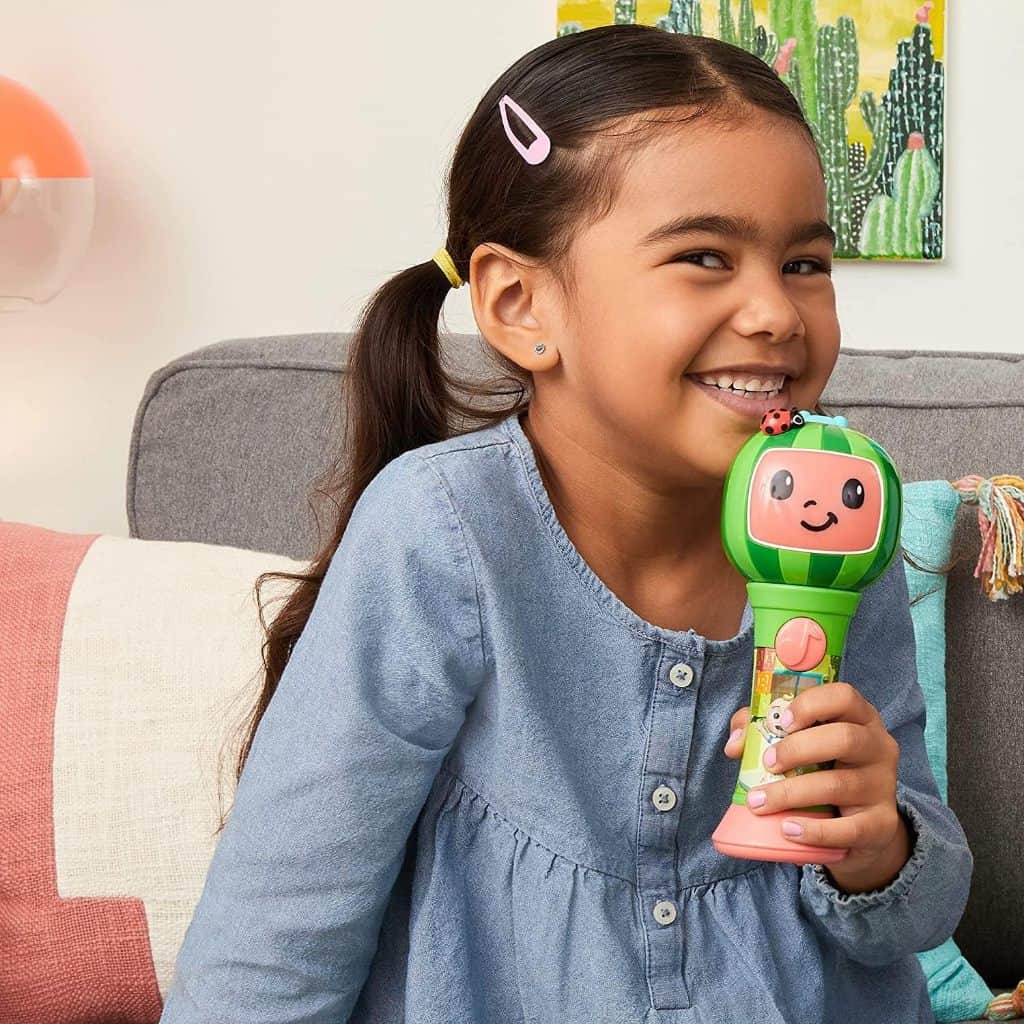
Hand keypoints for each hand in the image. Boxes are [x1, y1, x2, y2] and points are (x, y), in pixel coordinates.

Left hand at [723, 684, 906, 878]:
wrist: (861, 826)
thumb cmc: (822, 770)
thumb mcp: (799, 743)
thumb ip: (761, 731)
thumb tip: (736, 745)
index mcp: (858, 717)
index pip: (844, 696)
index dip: (810, 704)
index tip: (780, 722)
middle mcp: (877, 747)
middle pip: (844, 738)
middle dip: (797, 749)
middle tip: (767, 762)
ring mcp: (883, 786)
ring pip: (839, 785)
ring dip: (791, 793)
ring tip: (759, 802)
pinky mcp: (882, 824)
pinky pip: (850, 829)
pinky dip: (814, 830)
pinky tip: (788, 828)